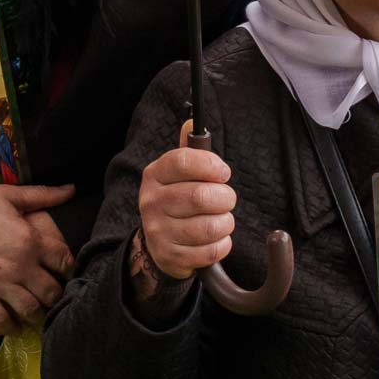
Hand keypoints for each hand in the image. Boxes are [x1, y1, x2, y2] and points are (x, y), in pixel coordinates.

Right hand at [0, 183, 76, 335]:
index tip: (67, 272)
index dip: (69, 268)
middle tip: (54, 297)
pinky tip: (13, 327)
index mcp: (30, 239)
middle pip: (50, 290)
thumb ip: (43, 195)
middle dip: (55, 296)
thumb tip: (71, 189)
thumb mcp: (9, 195)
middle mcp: (19, 264)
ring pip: (28, 309)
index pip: (64, 260)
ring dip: (36, 314)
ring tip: (36, 313)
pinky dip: (9, 327)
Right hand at [136, 134, 235, 279]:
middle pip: (202, 196)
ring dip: (226, 222)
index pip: (183, 161)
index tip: (224, 172)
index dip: (211, 165)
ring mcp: (159, 231)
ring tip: (221, 219)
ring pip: (210, 226)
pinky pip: (211, 250)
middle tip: (226, 199)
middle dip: (225, 198)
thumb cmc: (178, 200)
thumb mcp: (178, 173)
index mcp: (155, 175)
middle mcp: (152, 202)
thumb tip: (192, 121)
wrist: (159, 245)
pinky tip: (215, 238)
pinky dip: (222, 244)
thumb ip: (190, 149)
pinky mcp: (171, 256)